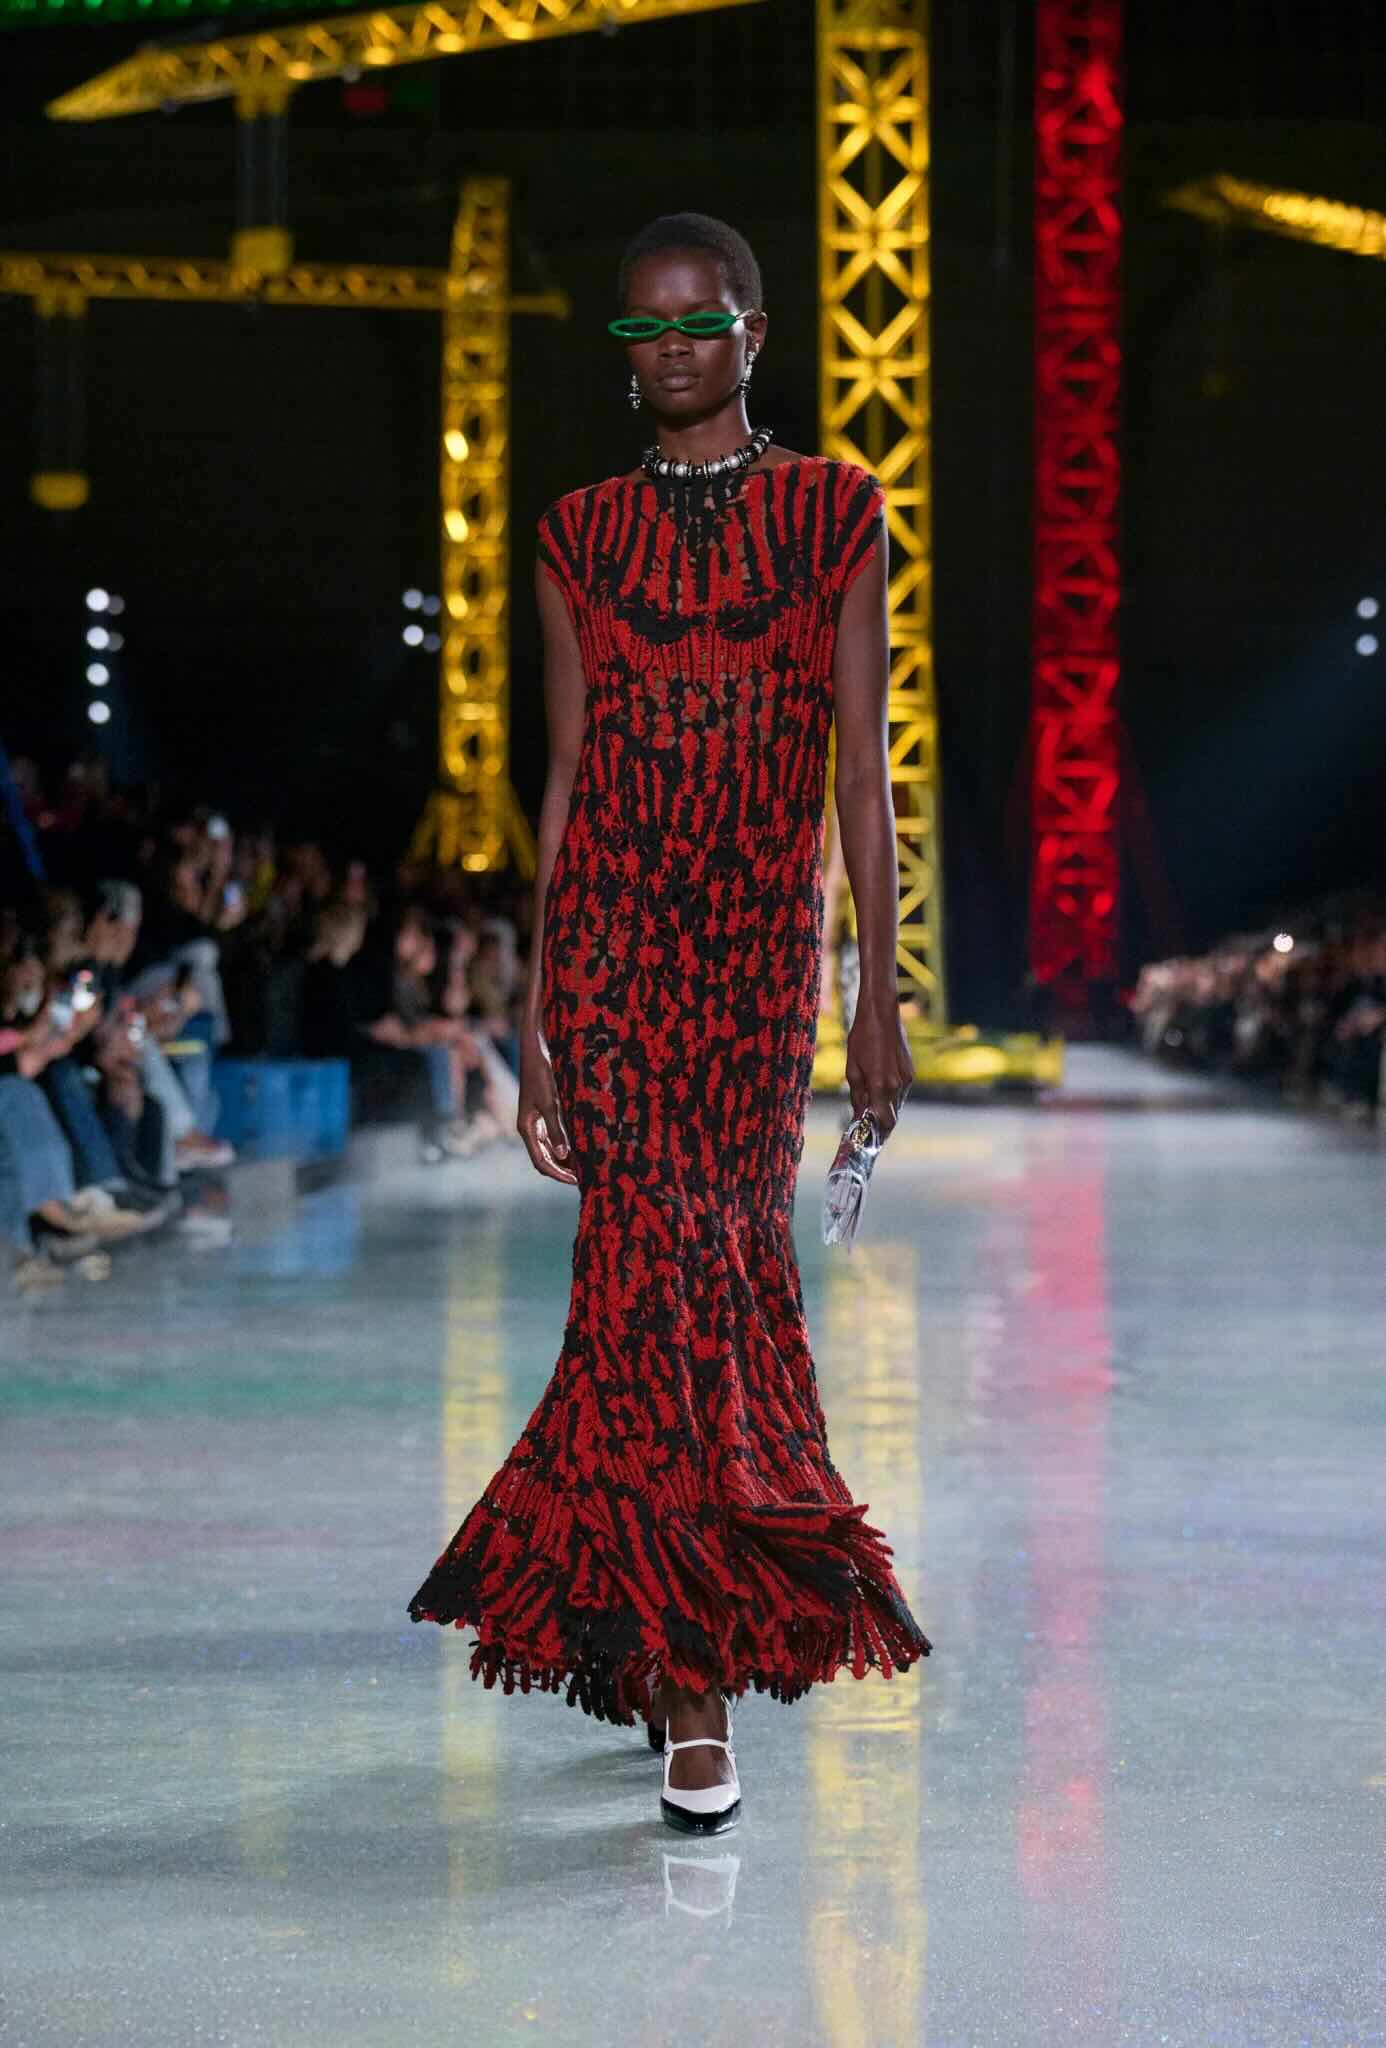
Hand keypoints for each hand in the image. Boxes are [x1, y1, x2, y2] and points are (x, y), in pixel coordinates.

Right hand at [517, 1034, 577, 1185]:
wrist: (535, 1052)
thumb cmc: (541, 1075)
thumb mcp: (551, 1103)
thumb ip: (557, 1129)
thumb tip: (564, 1155)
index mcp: (527, 1129)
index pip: (541, 1161)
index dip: (557, 1174)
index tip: (575, 1181)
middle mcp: (529, 1128)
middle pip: (544, 1158)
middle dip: (561, 1170)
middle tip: (582, 1179)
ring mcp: (535, 1121)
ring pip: (548, 1149)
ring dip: (563, 1160)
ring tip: (583, 1167)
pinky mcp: (542, 1113)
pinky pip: (552, 1137)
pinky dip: (564, 1146)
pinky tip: (578, 1148)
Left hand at [845, 998, 912, 1138]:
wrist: (881, 1015)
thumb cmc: (862, 1038)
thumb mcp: (852, 1068)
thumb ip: (857, 1094)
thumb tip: (859, 1113)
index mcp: (882, 1086)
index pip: (885, 1122)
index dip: (876, 1134)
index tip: (865, 1137)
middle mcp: (898, 1085)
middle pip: (892, 1117)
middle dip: (879, 1124)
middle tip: (866, 1127)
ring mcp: (907, 1079)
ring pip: (896, 1104)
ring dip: (884, 1109)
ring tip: (869, 1106)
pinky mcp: (910, 1071)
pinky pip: (900, 1092)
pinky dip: (890, 1095)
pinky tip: (877, 1087)